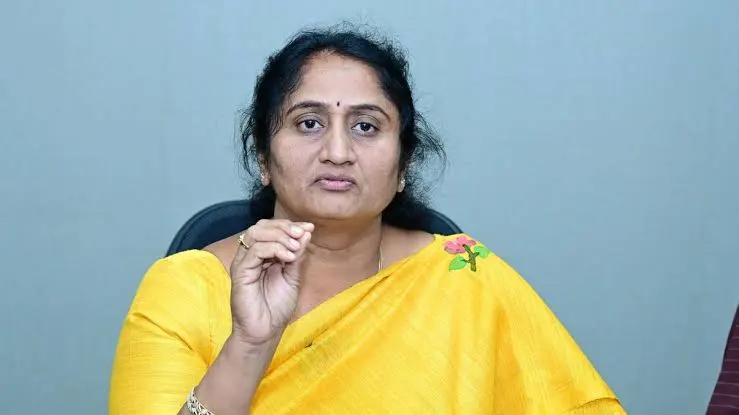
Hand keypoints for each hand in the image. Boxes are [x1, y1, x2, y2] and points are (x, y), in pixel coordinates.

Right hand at [228, 219, 312, 345]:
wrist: (265, 332)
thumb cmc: (276, 308)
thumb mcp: (293, 276)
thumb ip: (297, 256)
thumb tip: (306, 233)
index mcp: (261, 255)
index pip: (271, 228)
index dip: (290, 225)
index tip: (309, 228)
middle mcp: (250, 256)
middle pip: (261, 226)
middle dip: (284, 227)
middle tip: (302, 234)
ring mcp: (243, 263)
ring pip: (256, 233)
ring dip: (280, 236)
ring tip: (296, 248)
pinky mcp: (240, 272)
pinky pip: (255, 251)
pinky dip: (274, 249)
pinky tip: (288, 258)